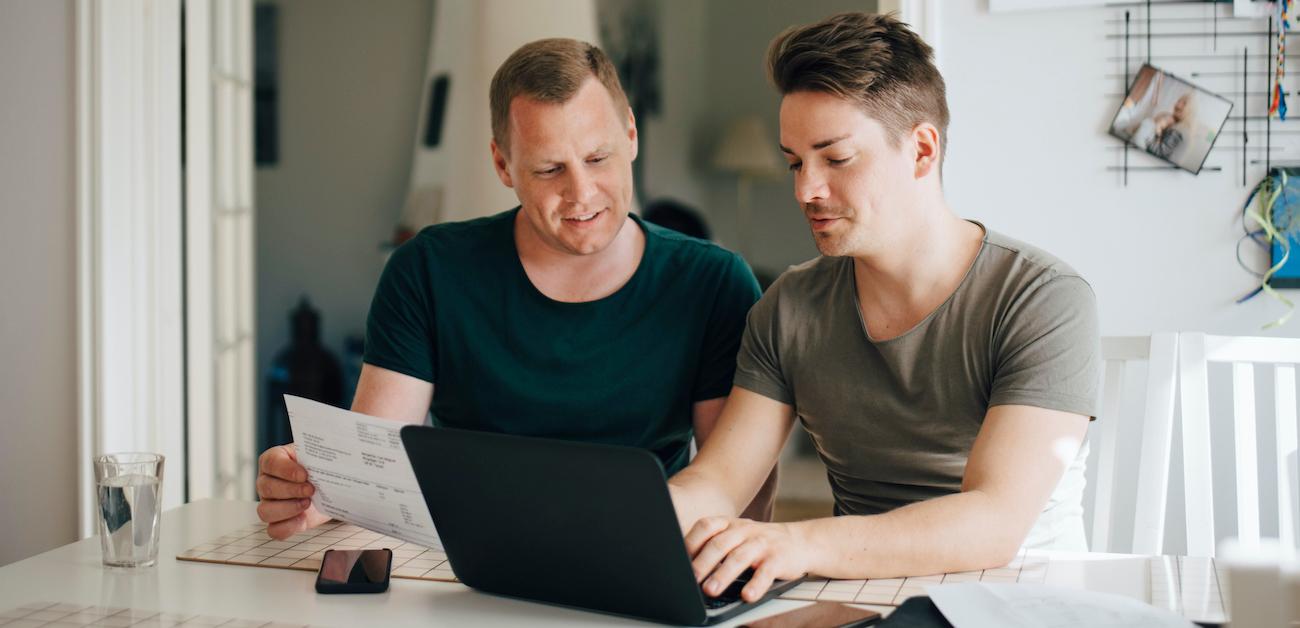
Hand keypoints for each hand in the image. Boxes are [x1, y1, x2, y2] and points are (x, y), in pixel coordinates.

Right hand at [256, 444, 329, 538]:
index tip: (304, 474)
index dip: (286, 470)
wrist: (329, 487)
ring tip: (308, 503)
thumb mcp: (319, 455)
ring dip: (288, 509)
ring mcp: (270, 503)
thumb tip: (337, 453)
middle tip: (311, 490)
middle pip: (266, 488)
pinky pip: (274, 530)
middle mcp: (266, 482)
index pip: (270, 463)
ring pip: (265, 511)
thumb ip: (320, 452)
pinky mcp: (279, 522)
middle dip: (291, 490)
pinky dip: (288, 526)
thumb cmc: (319, 467)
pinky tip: (302, 518)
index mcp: (273, 461)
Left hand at [685, 517, 811, 602]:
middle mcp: (744, 531)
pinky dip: (756, 584)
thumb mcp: (736, 537)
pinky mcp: (778, 559)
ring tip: (710, 590)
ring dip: (723, 575)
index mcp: (730, 524)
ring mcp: (762, 544)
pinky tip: (747, 595)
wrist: (799, 541)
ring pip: (739, 558)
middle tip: (691, 579)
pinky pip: (766, 572)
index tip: (679, 560)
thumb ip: (715, 546)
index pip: (706, 527)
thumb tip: (685, 567)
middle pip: (719, 544)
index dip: (691, 542)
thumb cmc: (759, 543)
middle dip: (703, 563)